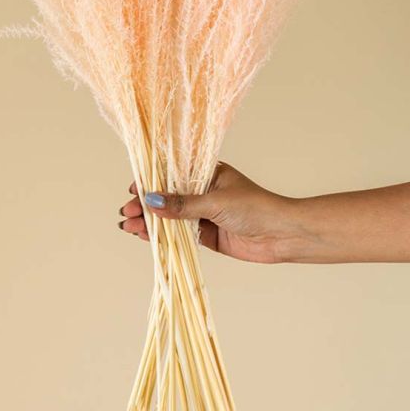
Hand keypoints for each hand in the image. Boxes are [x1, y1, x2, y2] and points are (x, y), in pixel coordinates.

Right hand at [118, 162, 306, 263]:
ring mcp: (203, 214)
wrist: (282, 235)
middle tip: (126, 212)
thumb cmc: (256, 207)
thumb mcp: (215, 202)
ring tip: (129, 226)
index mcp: (207, 173)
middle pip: (167, 196)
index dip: (151, 181)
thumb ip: (182, 204)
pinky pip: (179, 234)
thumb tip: (151, 200)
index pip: (172, 173)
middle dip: (145, 204)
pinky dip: (162, 236)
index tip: (133, 189)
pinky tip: (145, 237)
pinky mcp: (206, 235)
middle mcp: (203, 191)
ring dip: (149, 222)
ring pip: (170, 217)